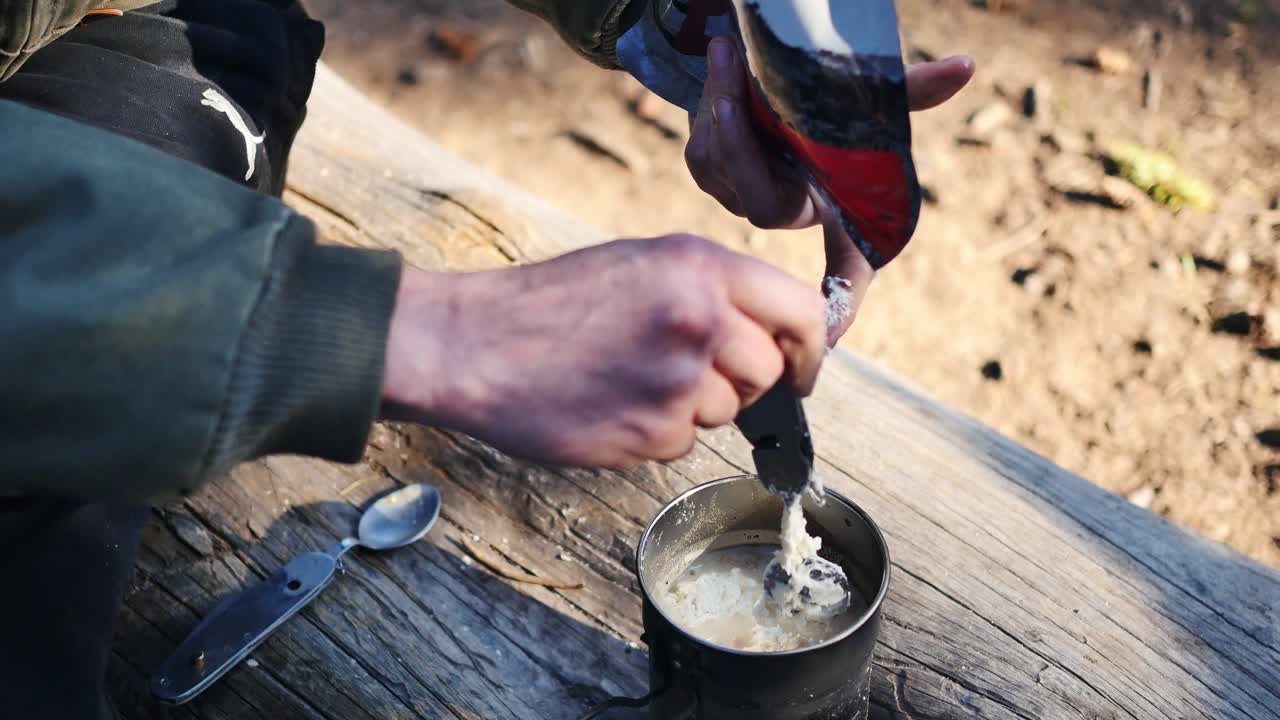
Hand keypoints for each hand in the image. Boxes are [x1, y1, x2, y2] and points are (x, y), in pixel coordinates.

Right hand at [380, 235, 825, 467]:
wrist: (474, 345)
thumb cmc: (550, 302)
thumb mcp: (641, 263)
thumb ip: (711, 289)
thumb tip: (772, 331)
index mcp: (701, 267)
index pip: (803, 311)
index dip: (809, 347)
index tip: (801, 368)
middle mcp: (701, 320)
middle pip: (768, 370)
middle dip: (740, 380)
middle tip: (684, 371)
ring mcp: (679, 381)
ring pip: (727, 410)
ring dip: (691, 405)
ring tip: (627, 378)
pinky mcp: (653, 433)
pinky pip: (683, 441)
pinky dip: (655, 431)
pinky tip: (609, 404)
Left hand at [686, 39, 974, 343]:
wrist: (772, 77)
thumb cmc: (827, 99)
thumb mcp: (870, 99)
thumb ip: (913, 90)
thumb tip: (965, 67)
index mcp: (832, 207)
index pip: (847, 270)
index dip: (842, 306)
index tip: (832, 336)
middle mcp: (786, 209)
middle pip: (763, 206)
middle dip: (744, 147)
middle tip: (736, 87)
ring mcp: (741, 195)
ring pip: (724, 168)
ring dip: (727, 113)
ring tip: (735, 60)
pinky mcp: (708, 173)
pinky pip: (704, 152)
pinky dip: (711, 112)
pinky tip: (725, 83)